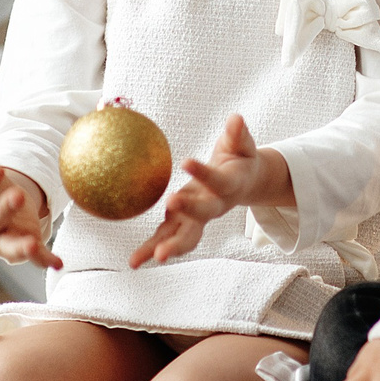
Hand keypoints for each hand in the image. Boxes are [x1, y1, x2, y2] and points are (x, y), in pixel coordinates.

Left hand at [129, 114, 289, 269]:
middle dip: (188, 214)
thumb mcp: (242, 144)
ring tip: (147, 258)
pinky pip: (166, 238)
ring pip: (184, 237)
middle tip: (171, 205)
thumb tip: (235, 118)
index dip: (203, 173)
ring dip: (166, 247)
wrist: (245, 183)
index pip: (216, 181)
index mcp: (229, 187)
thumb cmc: (240, 159)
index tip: (186, 161)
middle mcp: (213, 207)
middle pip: (202, 217)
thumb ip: (238, 134)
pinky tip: (134, 262)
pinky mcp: (182, 222)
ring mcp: (197, 218)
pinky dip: (150, 250)